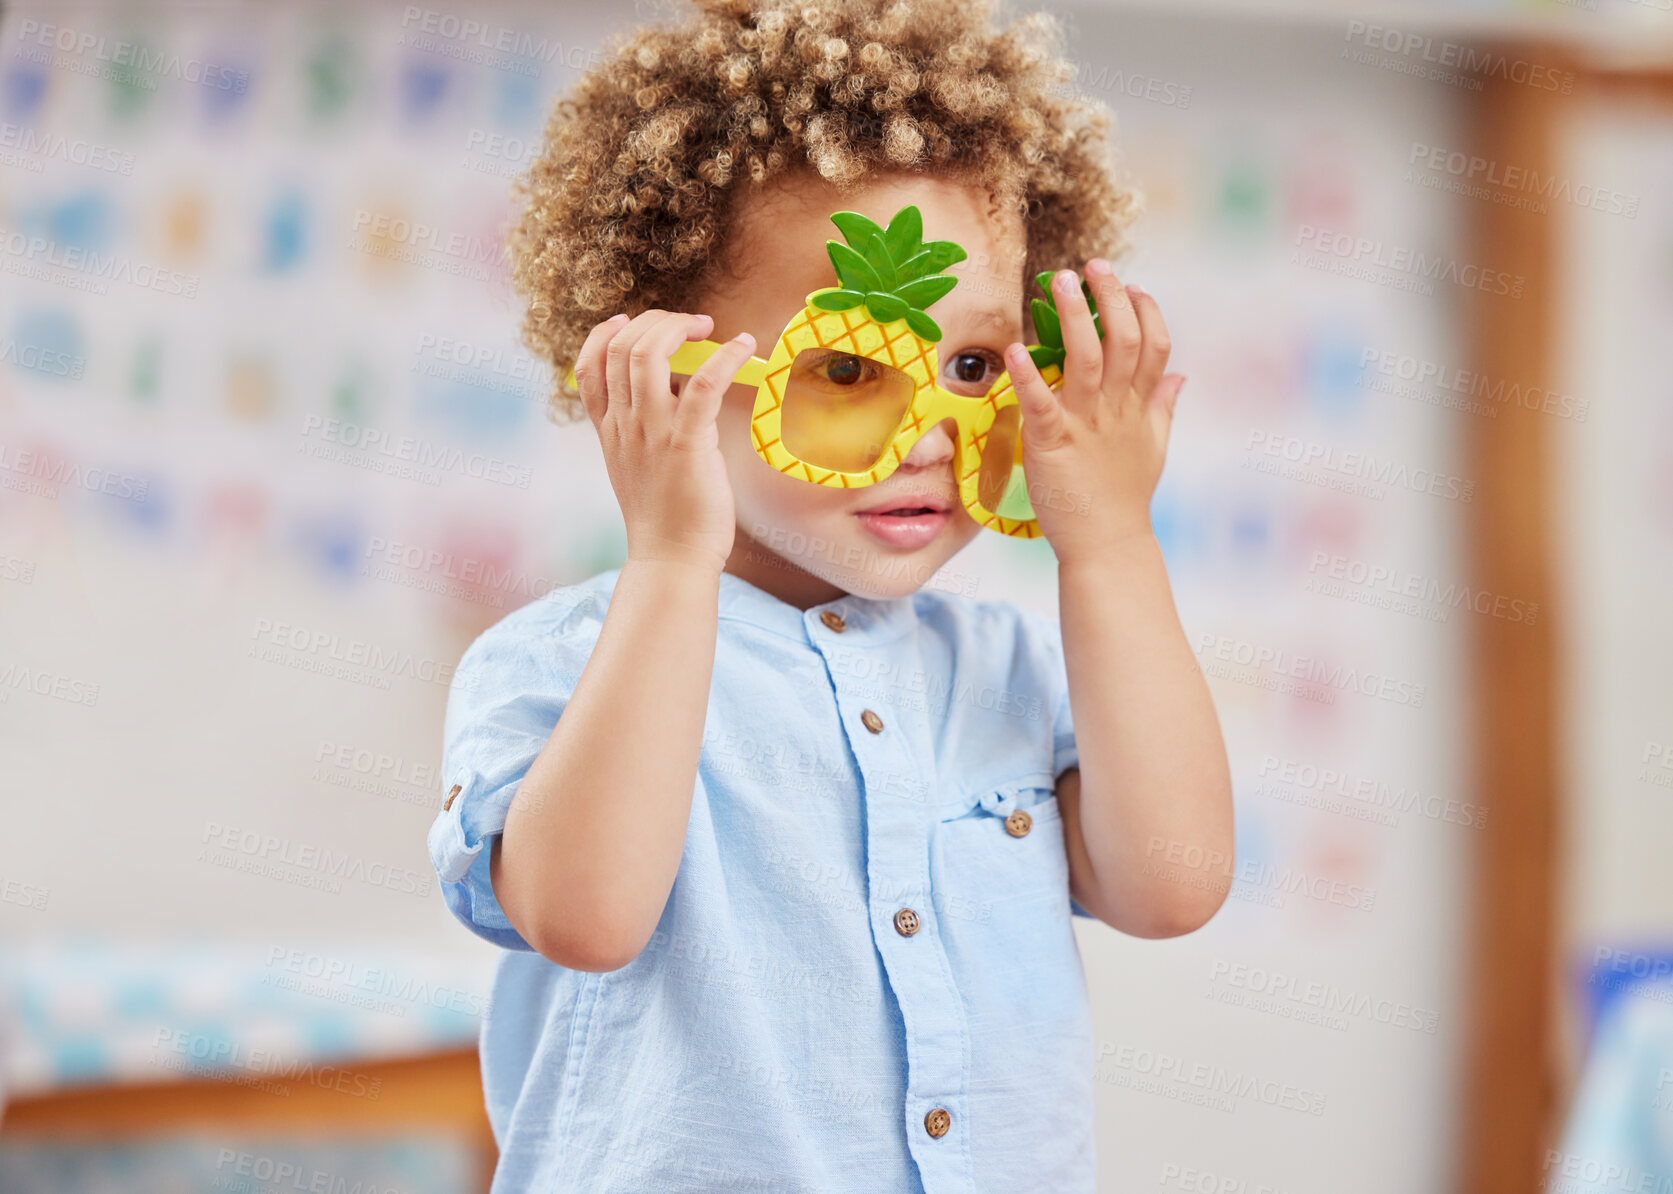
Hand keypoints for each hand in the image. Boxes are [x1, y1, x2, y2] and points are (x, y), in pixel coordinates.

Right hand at [572, 310, 755, 574]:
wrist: (672, 559)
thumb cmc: (667, 515)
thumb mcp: (641, 463)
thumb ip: (649, 423)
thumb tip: (680, 384)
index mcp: (609, 430)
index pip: (588, 365)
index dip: (605, 333)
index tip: (628, 321)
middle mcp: (624, 425)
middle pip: (622, 347)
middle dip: (655, 321)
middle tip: (690, 325)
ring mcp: (651, 433)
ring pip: (650, 354)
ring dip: (681, 328)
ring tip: (708, 328)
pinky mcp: (686, 444)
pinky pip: (703, 384)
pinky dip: (726, 356)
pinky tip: (744, 346)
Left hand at [1003, 260, 1184, 562]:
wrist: (1107, 545)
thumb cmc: (1124, 497)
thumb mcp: (1154, 447)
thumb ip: (1164, 406)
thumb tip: (1182, 376)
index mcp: (1140, 407)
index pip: (1154, 345)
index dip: (1146, 310)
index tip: (1133, 285)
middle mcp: (1117, 408)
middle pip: (1123, 338)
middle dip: (1110, 296)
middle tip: (1093, 266)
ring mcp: (1086, 424)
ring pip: (1085, 357)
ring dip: (1073, 315)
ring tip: (1060, 280)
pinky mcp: (1052, 443)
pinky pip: (1040, 403)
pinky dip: (1028, 375)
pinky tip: (1015, 349)